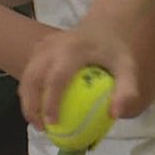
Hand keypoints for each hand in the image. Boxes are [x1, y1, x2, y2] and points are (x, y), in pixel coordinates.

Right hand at [19, 27, 144, 130]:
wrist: (103, 26)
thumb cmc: (115, 51)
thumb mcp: (128, 69)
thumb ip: (126, 91)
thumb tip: (114, 115)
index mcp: (74, 50)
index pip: (56, 78)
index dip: (50, 102)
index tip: (53, 124)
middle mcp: (54, 45)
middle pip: (32, 77)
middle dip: (31, 105)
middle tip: (40, 128)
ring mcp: (43, 45)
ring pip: (26, 75)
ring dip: (26, 101)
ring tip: (37, 122)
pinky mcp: (38, 48)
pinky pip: (28, 72)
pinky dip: (28, 91)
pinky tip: (38, 108)